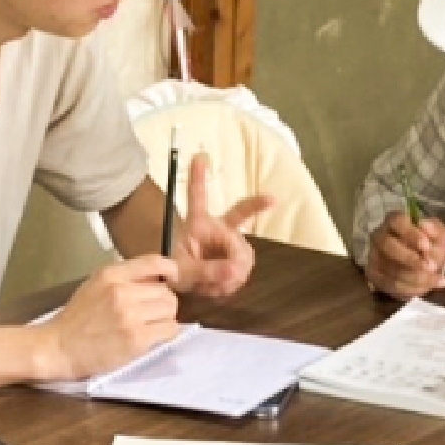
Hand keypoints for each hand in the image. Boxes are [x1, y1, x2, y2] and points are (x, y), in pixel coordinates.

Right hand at [44, 256, 180, 378]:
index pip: (154, 262)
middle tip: (150, 314)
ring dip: (165, 319)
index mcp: (111, 275)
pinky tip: (152, 337)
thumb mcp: (96, 285)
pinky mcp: (137, 338)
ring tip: (150, 326)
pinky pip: (169, 330)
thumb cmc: (76, 319)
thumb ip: (124, 278)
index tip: (172, 278)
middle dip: (163, 302)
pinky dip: (165, 334)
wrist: (59, 347)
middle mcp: (122, 291)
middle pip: (166, 291)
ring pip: (170, 310)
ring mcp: (130, 315)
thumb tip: (157, 277)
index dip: (170, 269)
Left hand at [172, 152, 271, 297]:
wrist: (182, 289)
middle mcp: (216, 228)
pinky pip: (244, 268)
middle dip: (256, 204)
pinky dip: (234, 282)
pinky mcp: (237, 259)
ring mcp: (229, 243)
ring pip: (244, 251)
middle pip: (240, 213)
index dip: (198, 177)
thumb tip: (235, 271)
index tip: (200, 156)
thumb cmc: (176, 273)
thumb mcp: (184, 273)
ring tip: (215, 285)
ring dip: (233, 272)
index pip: (197, 198)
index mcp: (196, 224)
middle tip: (268, 203)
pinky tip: (222, 288)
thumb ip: (207, 271)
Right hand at [365, 211, 444, 299]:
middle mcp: (379, 236)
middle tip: (431, 267)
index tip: (427, 246)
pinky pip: (390, 285)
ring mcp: (374, 256)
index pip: (397, 222)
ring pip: (390, 269)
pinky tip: (427, 287)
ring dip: (415, 277)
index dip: (411, 234)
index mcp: (394, 221)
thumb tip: (423, 225)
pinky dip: (411, 289)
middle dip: (411, 259)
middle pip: (388, 245)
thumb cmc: (429, 245)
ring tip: (436, 280)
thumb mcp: (439, 235)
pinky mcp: (374, 275)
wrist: (422, 264)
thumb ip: (435, 230)